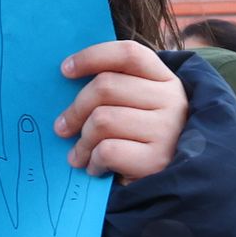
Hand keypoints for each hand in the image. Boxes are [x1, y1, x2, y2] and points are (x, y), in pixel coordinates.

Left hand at [55, 39, 184, 181]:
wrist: (173, 182)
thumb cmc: (145, 139)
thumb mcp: (140, 106)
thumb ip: (117, 88)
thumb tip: (68, 78)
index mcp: (165, 79)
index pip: (127, 54)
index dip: (92, 57)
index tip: (65, 70)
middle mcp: (172, 100)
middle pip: (106, 86)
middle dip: (76, 109)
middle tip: (62, 127)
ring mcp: (167, 130)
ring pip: (102, 120)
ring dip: (82, 141)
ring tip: (80, 154)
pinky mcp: (157, 159)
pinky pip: (108, 150)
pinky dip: (93, 160)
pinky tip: (95, 167)